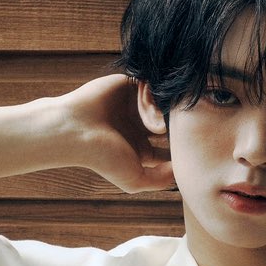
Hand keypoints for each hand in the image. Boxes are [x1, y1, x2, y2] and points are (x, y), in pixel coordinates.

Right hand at [59, 74, 173, 191]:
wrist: (76, 130)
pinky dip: (155, 93)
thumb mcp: (135, 180)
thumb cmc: (102, 157)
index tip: (188, 149)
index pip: (171, 147)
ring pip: (165, 104)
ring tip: (156, 121)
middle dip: (178, 126)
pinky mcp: (130, 86)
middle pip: (171, 124)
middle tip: (180, 130)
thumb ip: (162, 180)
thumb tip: (184, 171)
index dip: (182, 147)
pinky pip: (153, 85)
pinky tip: (147, 104)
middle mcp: (140, 127)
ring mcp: (136, 106)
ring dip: (166, 111)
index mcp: (142, 149)